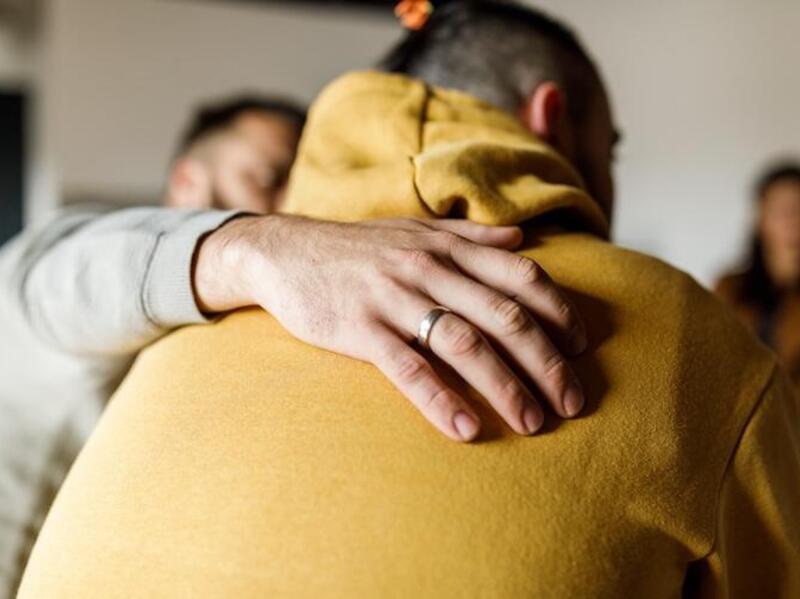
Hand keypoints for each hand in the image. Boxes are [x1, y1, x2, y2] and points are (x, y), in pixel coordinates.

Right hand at [194, 215, 586, 441]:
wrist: (285, 250)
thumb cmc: (358, 247)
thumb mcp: (416, 231)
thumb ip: (471, 237)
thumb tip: (521, 239)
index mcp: (448, 248)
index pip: (522, 276)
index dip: (559, 313)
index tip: (582, 348)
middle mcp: (430, 270)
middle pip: (505, 317)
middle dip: (547, 362)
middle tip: (573, 402)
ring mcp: (395, 299)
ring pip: (465, 344)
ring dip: (506, 387)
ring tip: (532, 423)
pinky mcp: (361, 329)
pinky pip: (408, 368)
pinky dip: (439, 399)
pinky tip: (464, 429)